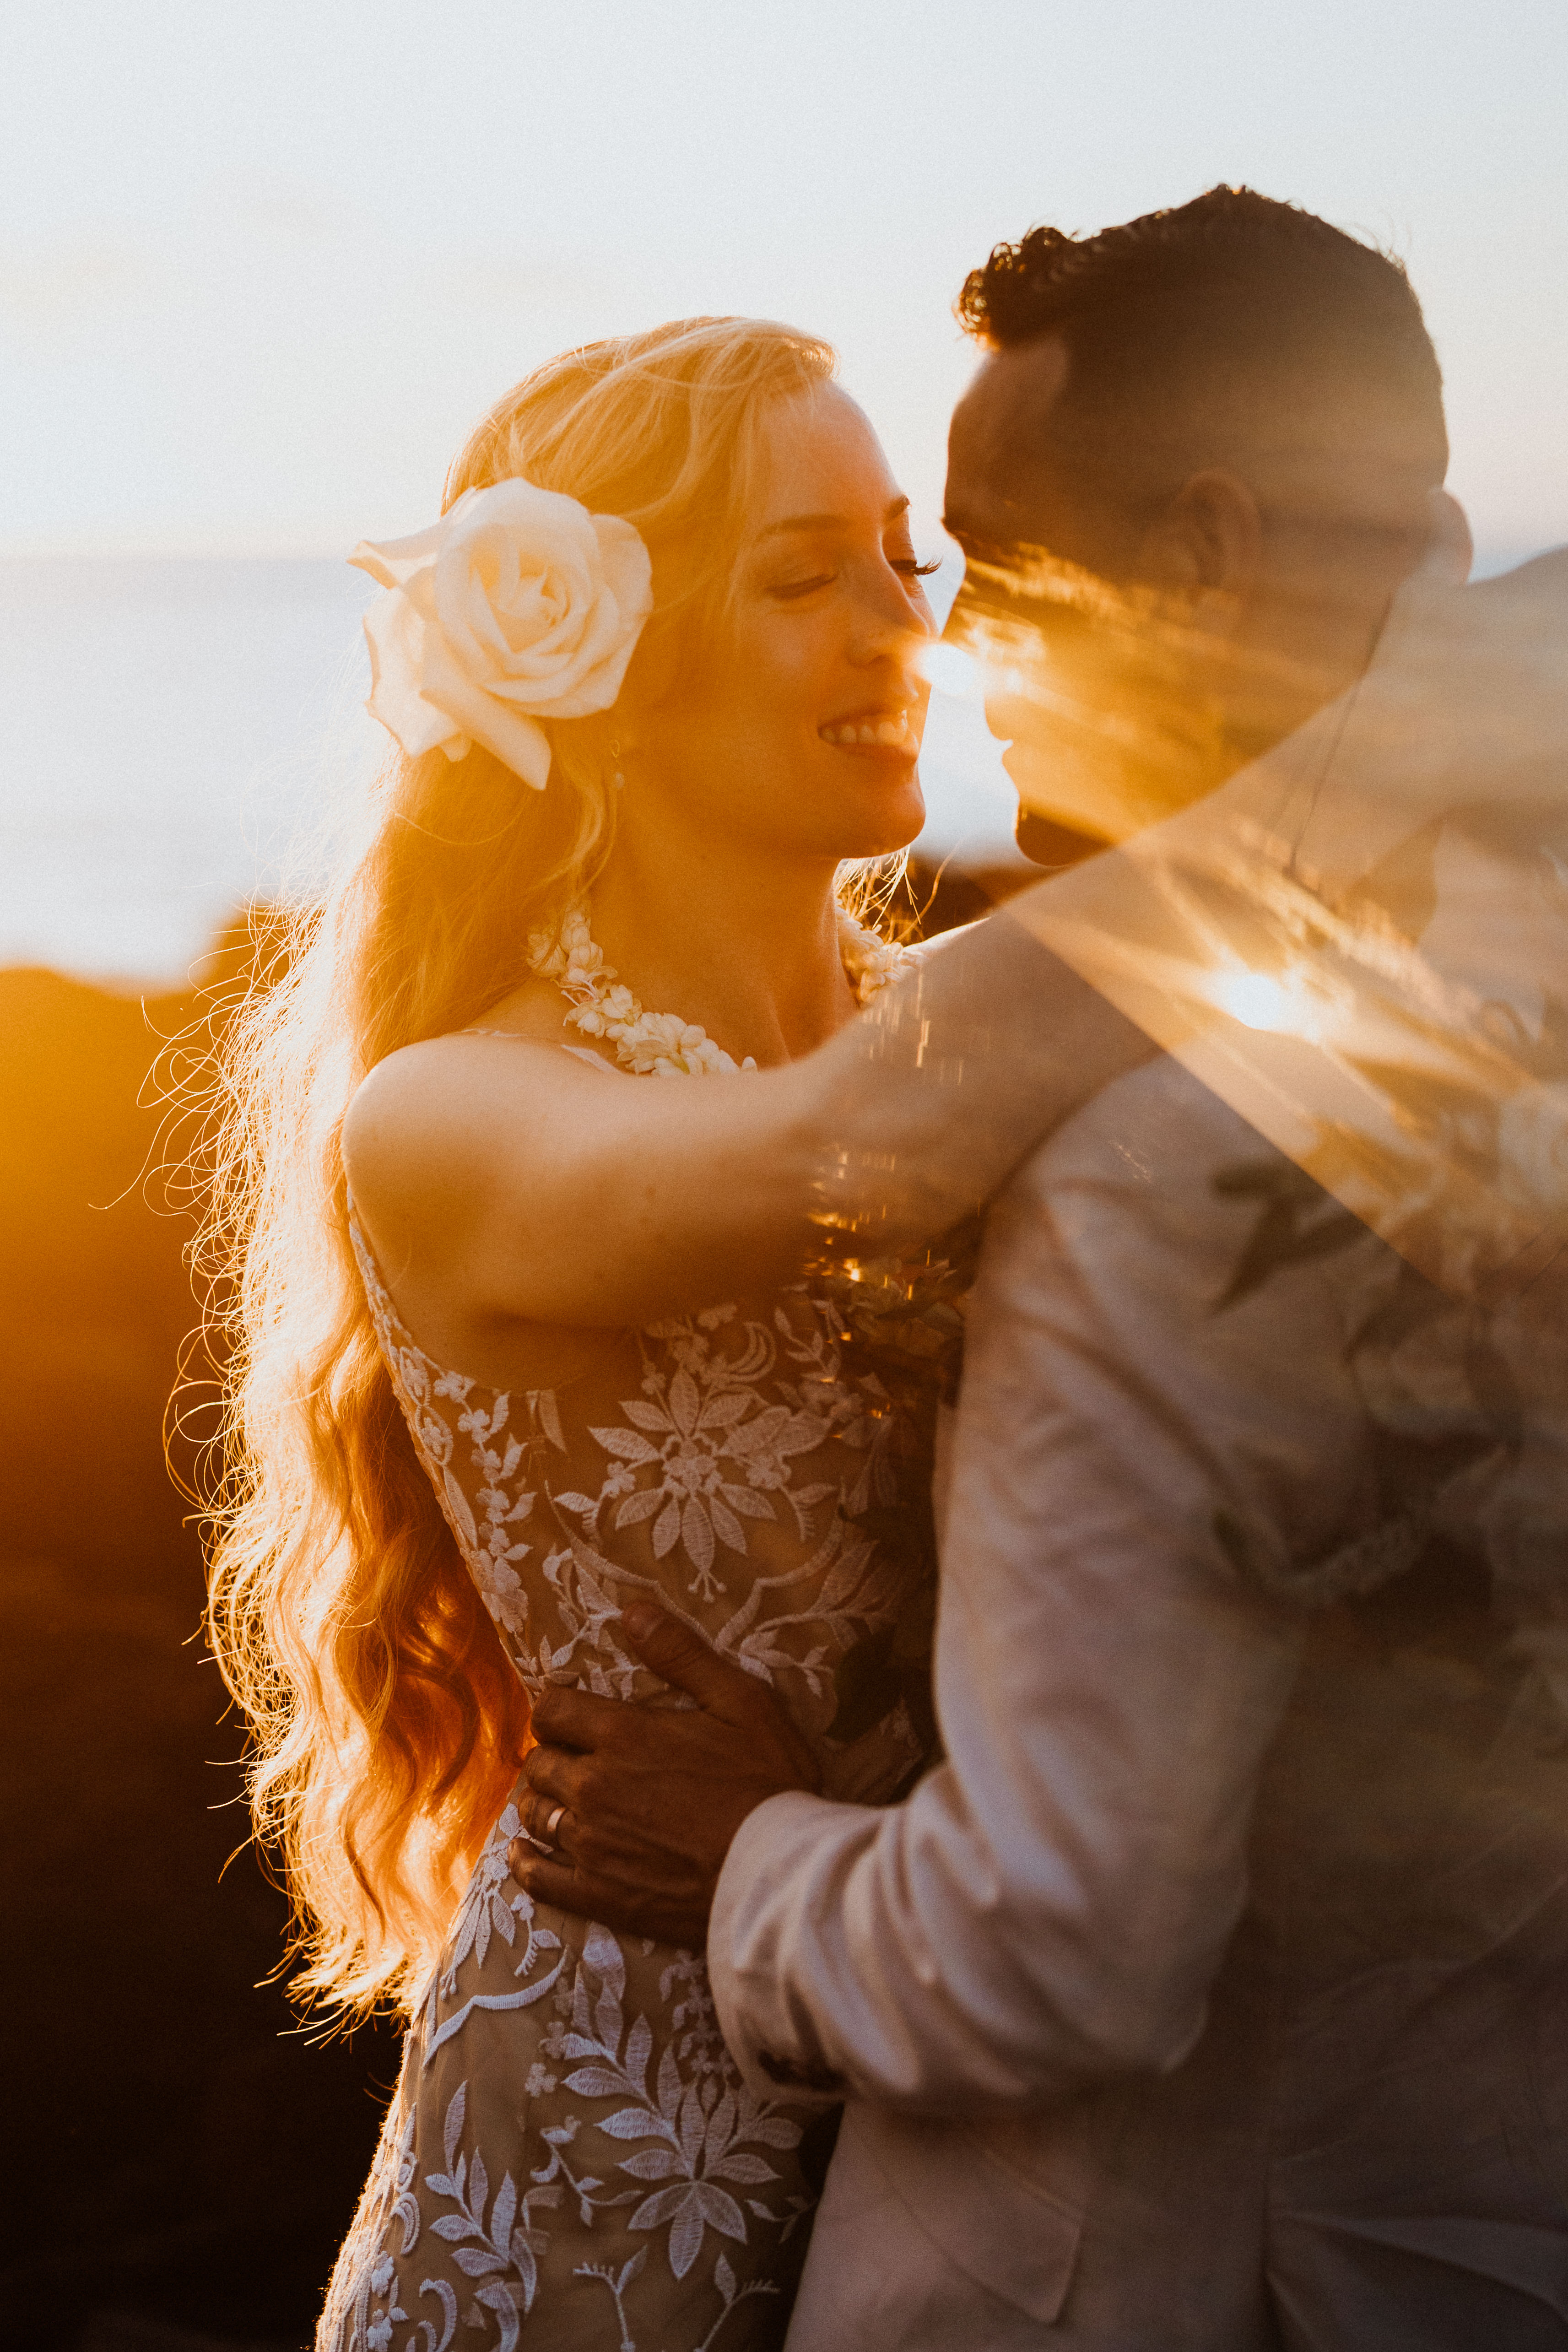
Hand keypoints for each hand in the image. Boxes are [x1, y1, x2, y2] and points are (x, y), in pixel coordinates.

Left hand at [507, 1600, 821, 1946]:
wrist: (778, 1874)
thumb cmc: (768, 1782)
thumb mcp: (741, 1701)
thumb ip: (683, 1654)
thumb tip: (633, 1612)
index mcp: (624, 1735)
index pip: (554, 1710)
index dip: (558, 1708)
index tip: (571, 1714)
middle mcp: (594, 1787)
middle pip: (540, 1763)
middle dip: (553, 1754)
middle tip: (574, 1758)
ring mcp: (592, 1844)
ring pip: (535, 1814)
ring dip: (542, 1801)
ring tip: (556, 1799)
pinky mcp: (598, 1894)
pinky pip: (539, 1878)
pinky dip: (526, 1862)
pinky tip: (524, 1853)